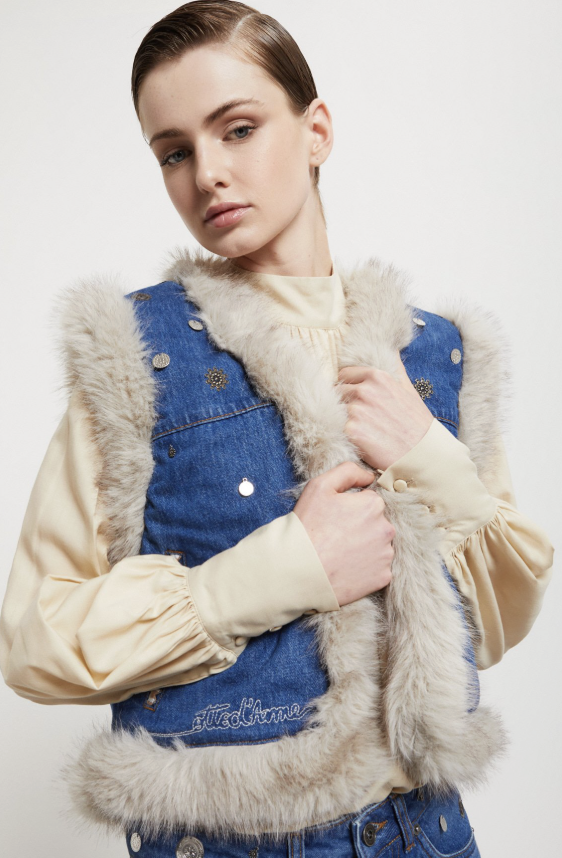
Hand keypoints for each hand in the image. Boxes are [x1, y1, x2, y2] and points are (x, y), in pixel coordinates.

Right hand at [293, 461, 394, 604]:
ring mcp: (386, 555)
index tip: (335, 519)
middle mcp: (386, 529)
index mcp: (374, 505)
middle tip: (336, 537)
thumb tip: (369, 476)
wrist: (298, 570)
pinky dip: (366, 568)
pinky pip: (379, 568)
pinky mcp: (383, 577)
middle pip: (377, 523)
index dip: (350, 509)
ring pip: (379, 546)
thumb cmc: (307, 526)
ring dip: (365, 548)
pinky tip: (347, 567)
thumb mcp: (320, 486)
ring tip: (340, 553)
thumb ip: (348, 471)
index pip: (369, 501)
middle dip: (361, 527)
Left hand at [337, 356, 433, 471]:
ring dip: (343, 419)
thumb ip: (395, 366)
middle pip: (337, 392)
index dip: (348, 386)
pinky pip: (337, 428)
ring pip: (335, 410)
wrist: (422, 454)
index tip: (355, 399)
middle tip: (360, 418)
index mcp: (378, 376)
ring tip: (362, 430)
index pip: (345, 374)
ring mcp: (356, 410)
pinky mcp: (350, 430)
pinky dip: (345, 434)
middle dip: (345, 403)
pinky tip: (359, 440)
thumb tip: (391, 347)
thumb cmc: (417, 424)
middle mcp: (364, 390)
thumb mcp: (408, 389)